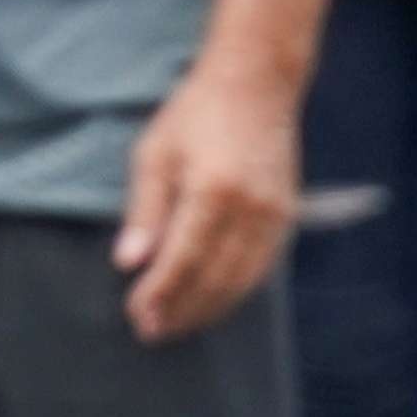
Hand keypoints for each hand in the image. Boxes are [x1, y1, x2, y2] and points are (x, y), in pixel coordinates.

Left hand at [118, 52, 300, 340]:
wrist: (256, 85)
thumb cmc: (194, 115)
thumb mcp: (154, 154)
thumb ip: (145, 212)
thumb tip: (129, 263)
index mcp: (215, 191)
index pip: (184, 259)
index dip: (161, 292)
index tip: (136, 314)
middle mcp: (252, 210)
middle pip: (216, 278)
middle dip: (183, 309)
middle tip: (151, 331)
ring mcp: (277, 215)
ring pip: (244, 280)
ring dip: (210, 308)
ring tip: (176, 325)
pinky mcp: (287, 216)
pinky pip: (262, 267)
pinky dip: (236, 290)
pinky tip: (212, 302)